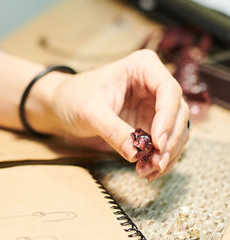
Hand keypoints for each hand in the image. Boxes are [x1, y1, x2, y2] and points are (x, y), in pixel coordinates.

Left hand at [48, 50, 189, 179]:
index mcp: (143, 67)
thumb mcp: (91, 113)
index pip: (169, 91)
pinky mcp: (150, 125)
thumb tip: (135, 154)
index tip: (158, 143)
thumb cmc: (74, 98)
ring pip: (177, 131)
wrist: (62, 106)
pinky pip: (165, 144)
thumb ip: (113, 131)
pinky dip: (160, 159)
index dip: (167, 118)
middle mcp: (155, 85)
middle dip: (170, 141)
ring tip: (147, 172)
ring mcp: (155, 106)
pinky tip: (147, 171)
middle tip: (156, 163)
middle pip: (178, 113)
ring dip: (167, 154)